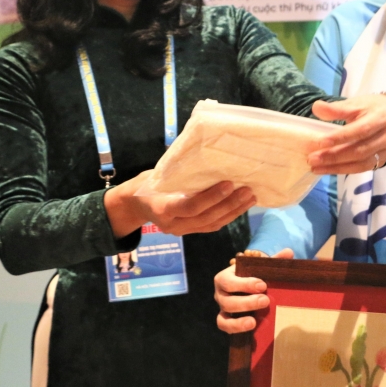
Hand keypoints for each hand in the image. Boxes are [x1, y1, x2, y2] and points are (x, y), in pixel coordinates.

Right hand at [104, 171, 255, 237]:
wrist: (135, 203)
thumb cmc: (148, 183)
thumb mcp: (158, 175)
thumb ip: (180, 173)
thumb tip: (208, 155)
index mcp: (162, 208)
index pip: (190, 206)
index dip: (212, 197)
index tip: (229, 184)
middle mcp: (172, 224)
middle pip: (206, 217)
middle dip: (229, 204)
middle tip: (247, 190)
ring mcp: (181, 230)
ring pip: (211, 224)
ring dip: (233, 212)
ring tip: (250, 198)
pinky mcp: (188, 231)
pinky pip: (211, 226)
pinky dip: (227, 216)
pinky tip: (240, 207)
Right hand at [215, 248, 294, 332]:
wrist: (246, 288)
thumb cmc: (252, 276)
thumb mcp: (260, 268)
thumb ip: (272, 260)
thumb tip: (289, 252)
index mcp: (226, 277)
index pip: (229, 281)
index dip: (245, 284)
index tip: (263, 285)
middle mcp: (221, 293)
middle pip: (227, 300)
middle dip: (246, 302)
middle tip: (265, 301)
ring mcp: (222, 308)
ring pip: (224, 315)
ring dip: (239, 319)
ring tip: (254, 321)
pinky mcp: (225, 321)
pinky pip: (224, 326)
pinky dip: (235, 328)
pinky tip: (250, 327)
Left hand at [307, 95, 385, 174]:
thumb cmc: (370, 108)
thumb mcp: (355, 103)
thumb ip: (337, 108)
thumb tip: (316, 107)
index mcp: (382, 117)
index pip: (361, 130)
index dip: (341, 137)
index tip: (321, 142)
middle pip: (360, 150)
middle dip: (335, 156)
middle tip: (312, 159)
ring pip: (361, 163)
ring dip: (337, 167)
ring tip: (316, 168)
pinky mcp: (383, 160)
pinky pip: (362, 169)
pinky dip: (344, 170)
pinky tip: (328, 169)